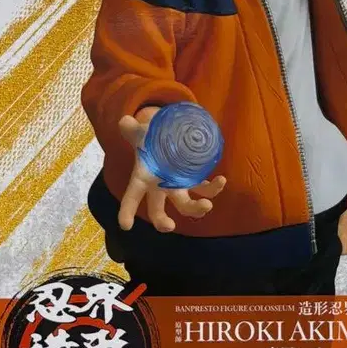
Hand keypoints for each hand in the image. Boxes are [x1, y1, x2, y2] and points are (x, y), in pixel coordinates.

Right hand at [117, 108, 225, 231]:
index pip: (132, 196)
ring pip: (186, 205)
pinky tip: (221, 180)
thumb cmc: (148, 139)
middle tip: (170, 226)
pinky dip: (214, 188)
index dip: (127, 211)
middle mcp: (159, 188)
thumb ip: (131, 128)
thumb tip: (125, 121)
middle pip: (158, 210)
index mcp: (143, 177)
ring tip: (207, 205)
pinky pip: (204, 189)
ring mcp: (177, 187)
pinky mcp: (193, 181)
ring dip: (196, 209)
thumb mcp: (139, 131)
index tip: (125, 225)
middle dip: (162, 221)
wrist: (163, 139)